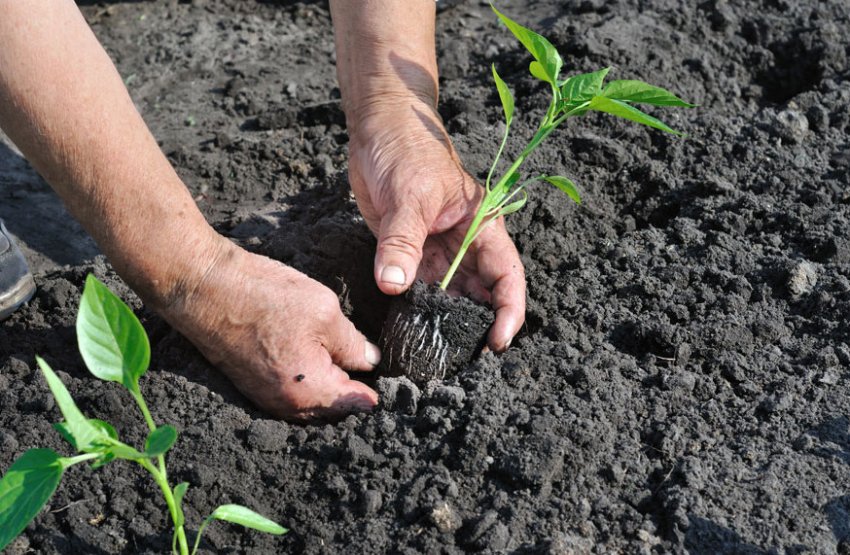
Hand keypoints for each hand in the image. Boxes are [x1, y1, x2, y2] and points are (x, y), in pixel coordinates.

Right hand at [161, 242, 379, 420]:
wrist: (203, 287)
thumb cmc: (263, 296)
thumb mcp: (324, 311)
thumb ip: (353, 343)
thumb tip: (371, 361)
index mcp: (311, 391)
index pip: (358, 404)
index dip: (378, 390)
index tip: (394, 379)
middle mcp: (287, 405)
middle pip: (335, 409)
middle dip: (355, 391)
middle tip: (373, 365)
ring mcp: (267, 398)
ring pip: (313, 402)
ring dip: (331, 386)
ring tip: (346, 359)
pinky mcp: (254, 385)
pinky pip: (292, 393)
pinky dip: (309, 381)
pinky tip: (317, 356)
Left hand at [346, 94, 525, 350]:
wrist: (378, 129)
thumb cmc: (406, 150)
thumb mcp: (409, 195)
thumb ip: (401, 242)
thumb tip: (393, 285)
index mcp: (483, 226)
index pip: (507, 276)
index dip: (509, 312)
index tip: (497, 343)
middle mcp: (465, 244)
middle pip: (482, 294)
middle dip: (477, 326)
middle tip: (462, 360)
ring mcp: (438, 250)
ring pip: (451, 296)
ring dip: (445, 322)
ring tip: (437, 353)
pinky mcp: (411, 252)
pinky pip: (419, 288)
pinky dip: (417, 309)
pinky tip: (410, 330)